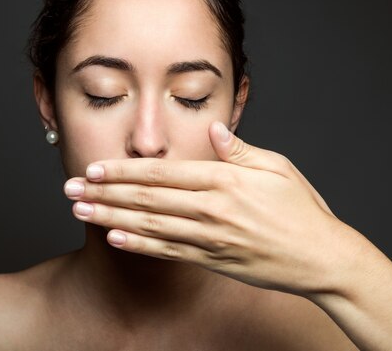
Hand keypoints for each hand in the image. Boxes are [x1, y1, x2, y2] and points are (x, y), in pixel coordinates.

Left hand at [64, 121, 351, 295]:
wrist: (322, 258)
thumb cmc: (302, 210)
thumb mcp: (277, 168)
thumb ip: (239, 150)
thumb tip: (212, 129)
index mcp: (225, 180)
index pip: (163, 173)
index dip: (124, 171)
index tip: (94, 168)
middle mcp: (212, 209)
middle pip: (147, 199)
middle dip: (105, 193)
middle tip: (69, 189)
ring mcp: (211, 237)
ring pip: (151, 226)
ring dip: (112, 218)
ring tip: (80, 212)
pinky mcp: (214, 260)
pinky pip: (169, 252)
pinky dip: (140, 246)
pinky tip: (114, 239)